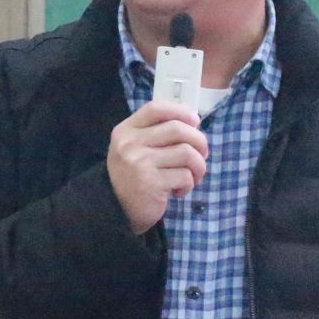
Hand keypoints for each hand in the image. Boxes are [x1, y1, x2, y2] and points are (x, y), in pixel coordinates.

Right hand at [106, 100, 206, 233]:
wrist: (116, 210)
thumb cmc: (133, 176)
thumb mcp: (134, 148)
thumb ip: (156, 133)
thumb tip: (193, 124)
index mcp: (125, 130)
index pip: (155, 109)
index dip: (180, 111)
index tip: (195, 121)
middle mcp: (130, 144)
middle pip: (177, 129)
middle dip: (199, 141)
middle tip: (202, 154)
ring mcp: (140, 163)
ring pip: (186, 152)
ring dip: (198, 165)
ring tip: (193, 176)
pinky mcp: (151, 184)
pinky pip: (185, 176)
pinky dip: (189, 183)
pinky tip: (180, 190)